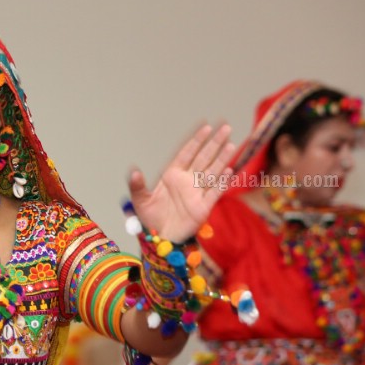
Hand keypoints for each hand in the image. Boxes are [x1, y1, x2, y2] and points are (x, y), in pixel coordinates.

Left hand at [129, 124, 235, 242]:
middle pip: (203, 158)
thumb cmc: (150, 218)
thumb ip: (137, 186)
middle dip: (214, 143)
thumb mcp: (140, 201)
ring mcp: (196, 193)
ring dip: (222, 158)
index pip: (187, 153)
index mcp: (172, 175)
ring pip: (212, 171)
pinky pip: (214, 192)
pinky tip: (230, 171)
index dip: (197, 140)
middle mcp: (187, 181)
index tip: (206, 126)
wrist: (159, 238)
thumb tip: (134, 172)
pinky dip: (221, 182)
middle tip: (226, 127)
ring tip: (231, 144)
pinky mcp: (203, 207)